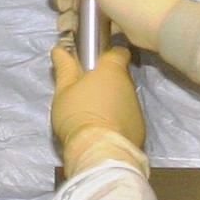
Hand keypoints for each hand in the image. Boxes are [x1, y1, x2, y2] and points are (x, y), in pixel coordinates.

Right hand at [50, 41, 145, 160]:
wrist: (97, 150)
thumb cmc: (77, 114)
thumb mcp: (63, 90)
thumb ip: (65, 68)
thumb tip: (60, 49)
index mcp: (112, 70)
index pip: (120, 52)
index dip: (108, 55)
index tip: (95, 64)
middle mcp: (129, 85)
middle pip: (120, 77)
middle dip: (106, 82)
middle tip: (86, 93)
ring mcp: (137, 107)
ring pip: (124, 98)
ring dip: (112, 101)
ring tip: (93, 115)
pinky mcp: (139, 128)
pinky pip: (128, 118)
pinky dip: (118, 120)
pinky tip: (103, 130)